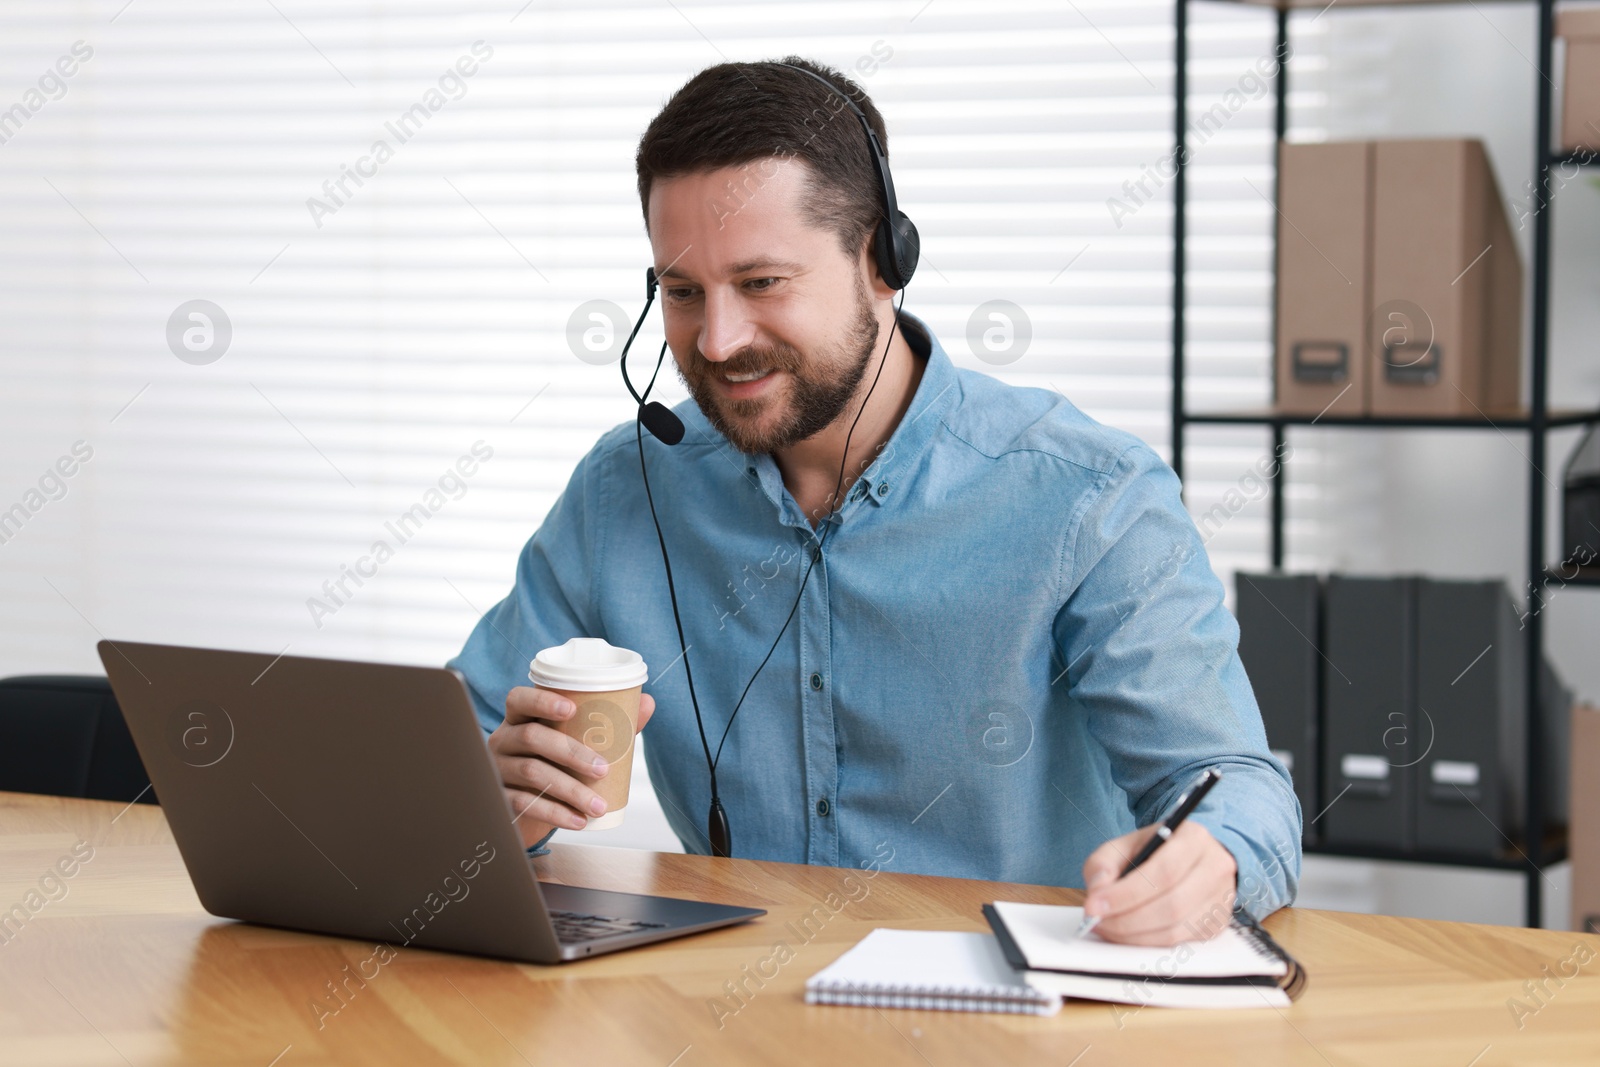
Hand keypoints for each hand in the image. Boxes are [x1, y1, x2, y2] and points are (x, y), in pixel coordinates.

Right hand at [488, 687, 655, 847]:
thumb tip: (648, 703)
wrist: (528, 807)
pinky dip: (556, 814)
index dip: (542, 701)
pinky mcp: (499, 799)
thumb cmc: (556, 763)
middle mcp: (503, 740)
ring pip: (532, 773)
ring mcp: (497, 769)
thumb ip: (609, 724)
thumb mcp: (576, 742)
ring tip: (598, 805)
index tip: (571, 708)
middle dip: (571, 752)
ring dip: (570, 790)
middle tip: (603, 769)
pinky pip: (525, 804)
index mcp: (519, 718)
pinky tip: (579, 821)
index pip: (519, 699)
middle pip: (532, 737)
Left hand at [1080, 821, 1236, 945]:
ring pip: (1174, 930)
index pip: (1164, 872)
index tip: (1095, 905)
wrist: (1191, 857)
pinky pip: (1177, 943)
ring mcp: (1220, 900)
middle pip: (1171, 906)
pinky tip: (1126, 933)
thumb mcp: (1127, 844)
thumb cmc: (1156, 851)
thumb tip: (1097, 892)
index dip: (1126, 893)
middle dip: (1126, 919)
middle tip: (1097, 920)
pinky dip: (1146, 942)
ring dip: (1133, 935)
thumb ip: (1104, 863)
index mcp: (1194, 838)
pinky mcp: (1215, 926)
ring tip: (1107, 927)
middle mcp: (1215, 868)